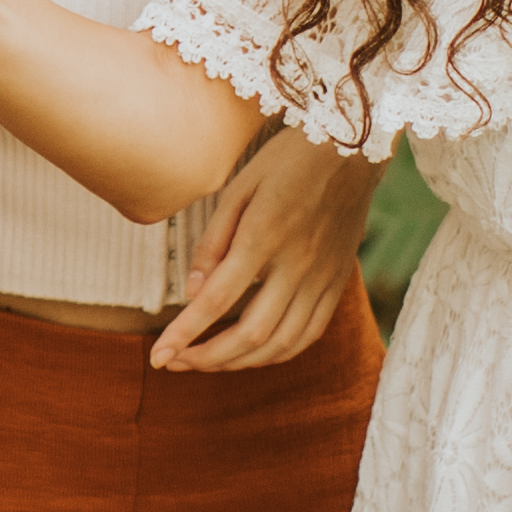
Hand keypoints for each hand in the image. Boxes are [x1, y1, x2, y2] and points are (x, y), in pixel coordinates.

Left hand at [148, 129, 372, 371]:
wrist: (352, 149)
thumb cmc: (286, 161)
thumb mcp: (238, 187)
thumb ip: (214, 242)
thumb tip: (192, 293)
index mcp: (265, 236)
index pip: (218, 300)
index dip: (185, 334)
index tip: (159, 356)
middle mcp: (297, 265)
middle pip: (252, 333)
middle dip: (208, 358)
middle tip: (176, 362)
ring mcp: (323, 278)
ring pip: (283, 343)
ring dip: (241, 362)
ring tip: (207, 361)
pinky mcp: (338, 282)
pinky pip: (310, 333)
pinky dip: (278, 353)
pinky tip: (252, 352)